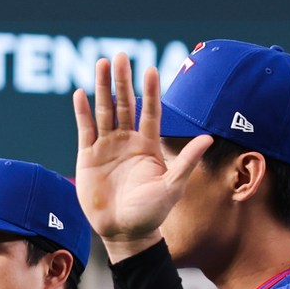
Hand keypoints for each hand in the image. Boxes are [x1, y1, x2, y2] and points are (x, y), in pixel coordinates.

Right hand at [73, 53, 208, 257]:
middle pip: (123, 104)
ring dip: (102, 88)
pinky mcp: (88, 158)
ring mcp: (106, 148)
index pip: (150, 111)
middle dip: (121, 80)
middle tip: (119, 56)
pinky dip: (83, 112)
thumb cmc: (152, 212)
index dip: (150, 92)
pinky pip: (86, 130)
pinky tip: (81, 94)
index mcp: (148, 145)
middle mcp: (127, 141)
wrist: (124, 232)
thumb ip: (186, 160)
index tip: (150, 70)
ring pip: (104, 111)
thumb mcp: (173, 186)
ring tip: (100, 64)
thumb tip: (208, 137)